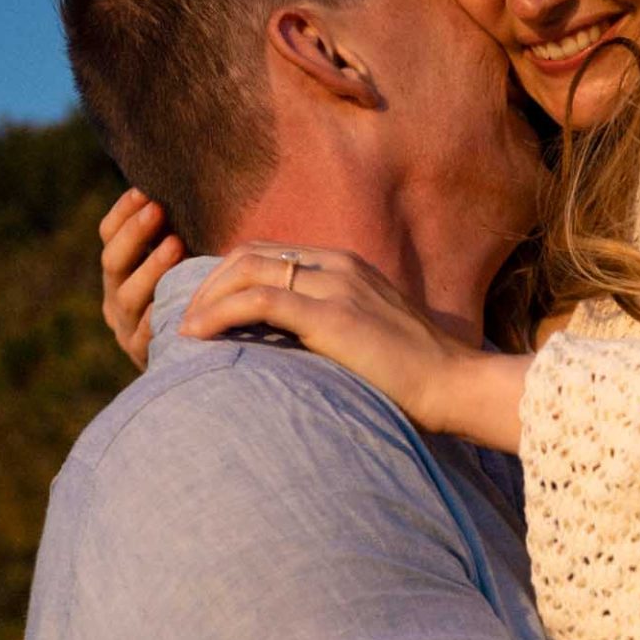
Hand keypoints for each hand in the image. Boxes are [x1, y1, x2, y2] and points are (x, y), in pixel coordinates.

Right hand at [99, 188, 186, 370]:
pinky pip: (147, 335)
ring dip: (151, 268)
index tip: (143, 190)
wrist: (194, 358)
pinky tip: (173, 300)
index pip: (108, 235)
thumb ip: (175, 232)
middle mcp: (115, 297)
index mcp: (119, 270)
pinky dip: (157, 316)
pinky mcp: (142, 355)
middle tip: (158, 209)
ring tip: (175, 244)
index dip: (122, 213)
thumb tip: (185, 185)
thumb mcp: (181, 262)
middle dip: (134, 233)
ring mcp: (126, 328)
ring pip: (129, 295)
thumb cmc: (193, 296)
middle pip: (113, 261)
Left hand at [178, 244, 532, 451]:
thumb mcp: (372, 339)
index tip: (207, 309)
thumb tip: (298, 353)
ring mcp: (334, 285)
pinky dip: (218, 314)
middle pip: (250, 254)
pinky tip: (196, 336)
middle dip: (209, 283)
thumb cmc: (420, 377)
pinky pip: (256, 301)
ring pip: (245, 270)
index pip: (272, 254)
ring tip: (183, 330)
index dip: (230, 277)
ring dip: (205, 298)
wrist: (455, 385)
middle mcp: (338, 265)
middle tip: (186, 319)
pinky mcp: (328, 314)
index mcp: (348, 266)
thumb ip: (336, 330)